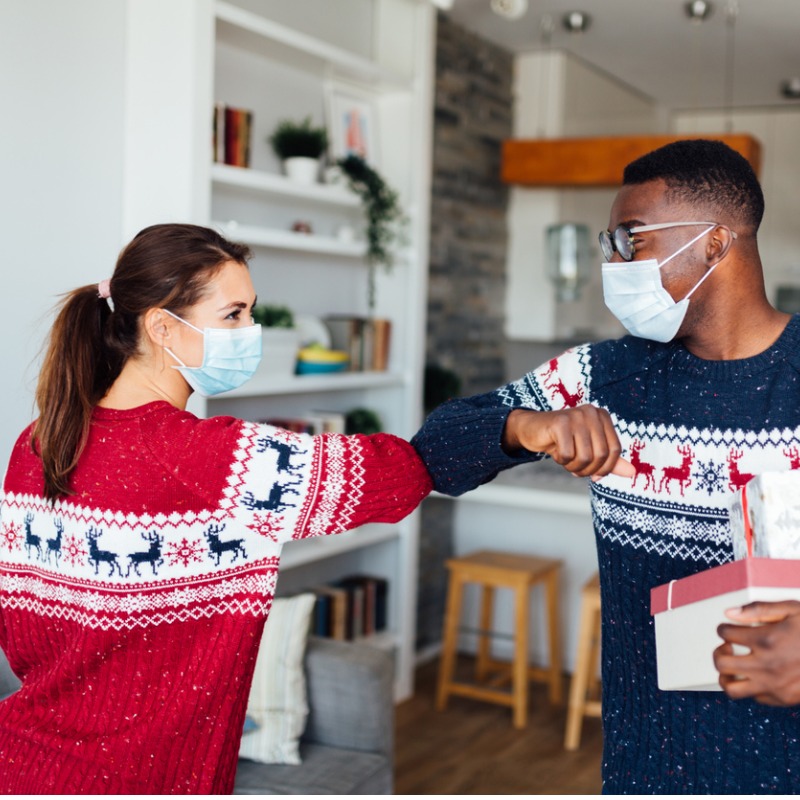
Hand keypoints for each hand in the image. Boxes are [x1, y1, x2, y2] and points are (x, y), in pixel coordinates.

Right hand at [503, 406, 633, 479]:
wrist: (533, 429)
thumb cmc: (563, 440)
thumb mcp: (589, 449)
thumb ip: (610, 460)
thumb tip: (633, 472)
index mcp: (602, 416)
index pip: (615, 449)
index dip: (606, 468)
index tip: (595, 476)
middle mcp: (591, 412)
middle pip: (601, 454)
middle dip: (588, 469)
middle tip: (576, 469)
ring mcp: (576, 415)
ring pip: (585, 457)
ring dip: (574, 466)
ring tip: (566, 460)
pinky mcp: (560, 422)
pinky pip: (568, 454)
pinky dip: (562, 460)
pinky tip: (556, 452)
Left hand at [714, 600, 799, 705]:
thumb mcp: (792, 610)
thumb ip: (758, 609)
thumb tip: (729, 613)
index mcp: (766, 639)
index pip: (725, 633)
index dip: (724, 628)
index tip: (730, 628)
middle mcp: (767, 665)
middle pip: (721, 663)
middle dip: (719, 652)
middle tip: (728, 647)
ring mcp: (774, 685)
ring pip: (731, 688)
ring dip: (726, 675)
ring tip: (735, 665)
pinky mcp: (783, 699)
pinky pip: (754, 697)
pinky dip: (749, 686)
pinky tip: (757, 675)